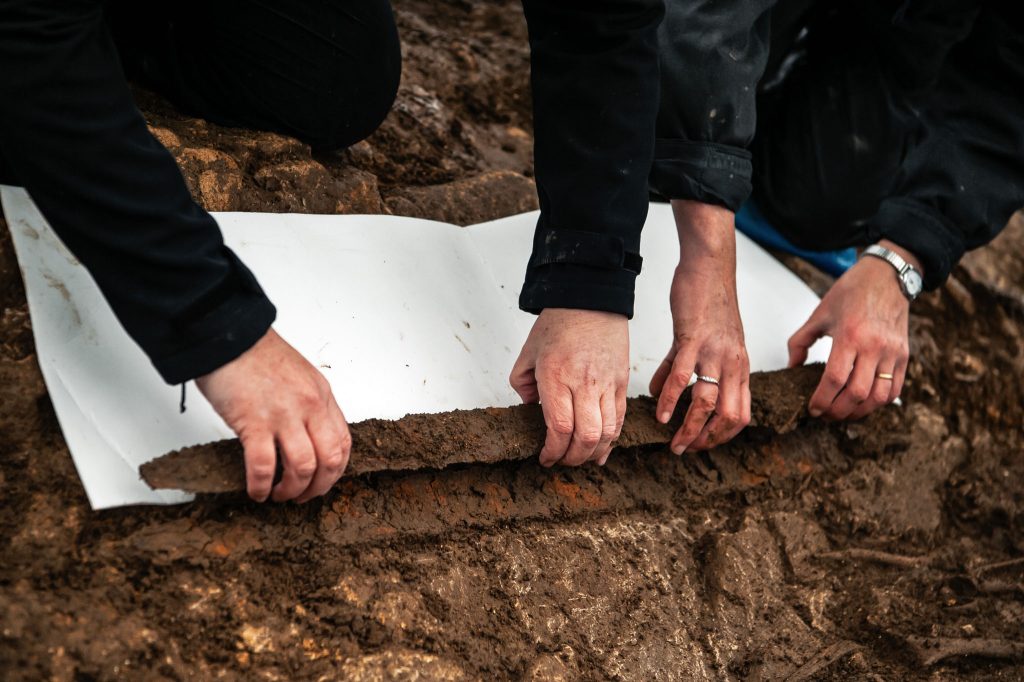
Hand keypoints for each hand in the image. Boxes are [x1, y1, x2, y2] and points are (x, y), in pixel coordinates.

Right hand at [196, 328, 350, 501]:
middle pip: (330, 460)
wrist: (228, 336)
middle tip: (302, 497)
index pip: (343, 442)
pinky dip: (260, 486)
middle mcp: (309, 406)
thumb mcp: (299, 376)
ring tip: (278, 495)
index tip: (323, 481)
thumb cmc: (256, 354)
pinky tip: (255, 492)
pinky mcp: (255, 421)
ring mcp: (284, 415)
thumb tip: (307, 436)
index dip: (336, 470)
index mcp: (321, 396)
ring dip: (291, 490)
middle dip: (318, 487)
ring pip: (303, 468)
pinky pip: (264, 465)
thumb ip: (308, 404)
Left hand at [510, 308, 628, 466]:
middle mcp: (584, 383)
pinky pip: (620, 419)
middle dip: (572, 459)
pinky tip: (601, 451)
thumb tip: (530, 410)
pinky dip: (612, 440)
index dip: (552, 451)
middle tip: (561, 461)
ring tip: (579, 457)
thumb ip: (523, 386)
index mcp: (556, 377)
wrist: (591, 299)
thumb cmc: (558, 324)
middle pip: (586, 438)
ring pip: (608, 433)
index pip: (560, 428)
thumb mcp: (527, 353)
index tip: (545, 458)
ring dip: (592, 453)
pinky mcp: (622, 382)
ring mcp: (607, 384)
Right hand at [650, 200, 750, 453]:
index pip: (740, 414)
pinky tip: (660, 413)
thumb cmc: (709, 301)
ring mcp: (713, 353)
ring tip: (674, 442)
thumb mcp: (712, 340)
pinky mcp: (693, 340)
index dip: (722, 435)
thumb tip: (666, 392)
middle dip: (707, 440)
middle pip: (728, 416)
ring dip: (690, 428)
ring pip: (706, 403)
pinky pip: (682, 378)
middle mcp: (732, 364)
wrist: (710, 268)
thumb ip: (692, 367)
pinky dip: (671, 400)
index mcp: (739, 366)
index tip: (703, 444)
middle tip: (686, 450)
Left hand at [788, 240, 916, 419]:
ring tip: (843, 412)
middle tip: (824, 415)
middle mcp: (874, 346)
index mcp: (849, 336)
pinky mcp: (904, 355)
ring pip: (879, 397)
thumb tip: (791, 367)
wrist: (887, 277)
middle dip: (837, 411)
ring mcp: (892, 352)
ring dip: (859, 412)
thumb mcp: (819, 314)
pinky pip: (895, 389)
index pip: (835, 379)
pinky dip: (879, 403)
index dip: (822, 400)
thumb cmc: (851, 292)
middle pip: (857, 394)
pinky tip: (864, 403)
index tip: (813, 408)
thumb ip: (800, 342)